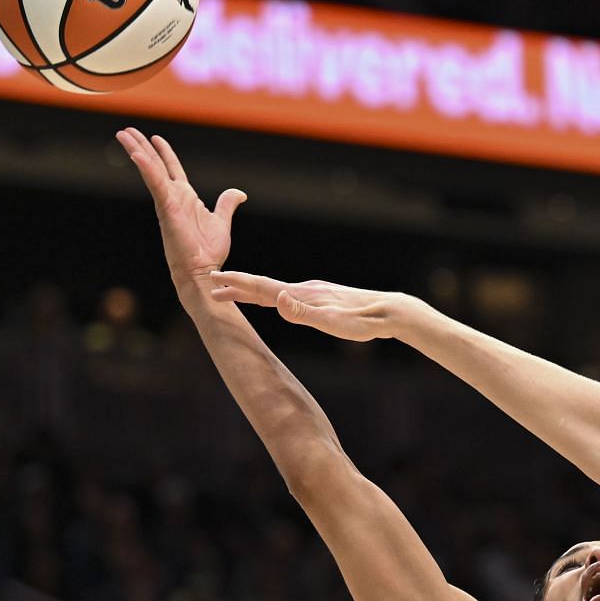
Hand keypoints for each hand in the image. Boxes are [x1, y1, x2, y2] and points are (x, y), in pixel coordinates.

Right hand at [117, 128, 243, 285]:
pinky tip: (137, 155)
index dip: (163, 152)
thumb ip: (226, 204)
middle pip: (155, 165)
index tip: (155, 137)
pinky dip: (147, 169)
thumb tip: (239, 193)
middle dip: (141, 146)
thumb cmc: (208, 251)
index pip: (172, 169)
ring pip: (150, 170)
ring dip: (136, 151)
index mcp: (184, 198)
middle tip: (125, 131)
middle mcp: (173, 197)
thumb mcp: (221, 221)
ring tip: (123, 134)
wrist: (203, 270)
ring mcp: (167, 202)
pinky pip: (156, 185)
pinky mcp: (167, 209)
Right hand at [207, 272, 408, 342]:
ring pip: (274, 290)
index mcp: (302, 294)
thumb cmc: (362, 322)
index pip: (262, 288)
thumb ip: (302, 313)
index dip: (236, 283)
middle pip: (263, 287)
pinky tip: (272, 299)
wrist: (389, 312)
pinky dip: (270, 295)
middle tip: (210, 285)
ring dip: (250, 291)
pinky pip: (287, 295)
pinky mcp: (321, 298)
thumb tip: (276, 298)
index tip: (212, 278)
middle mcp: (304, 289)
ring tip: (233, 292)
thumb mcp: (332, 322)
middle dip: (236, 286)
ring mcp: (313, 292)